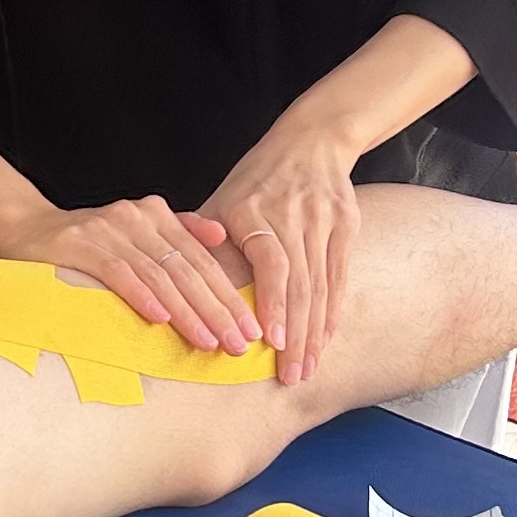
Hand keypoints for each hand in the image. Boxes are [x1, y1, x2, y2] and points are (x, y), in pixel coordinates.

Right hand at [41, 198, 263, 355]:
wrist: (24, 227)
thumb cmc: (86, 240)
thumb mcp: (136, 232)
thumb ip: (178, 231)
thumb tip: (219, 236)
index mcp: (156, 214)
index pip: (202, 260)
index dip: (228, 295)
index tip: (250, 329)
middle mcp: (137, 217)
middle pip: (187, 269)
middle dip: (216, 309)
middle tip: (239, 344)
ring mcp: (108, 229)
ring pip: (159, 275)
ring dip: (187, 311)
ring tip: (209, 341)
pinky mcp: (80, 245)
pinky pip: (119, 273)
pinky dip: (142, 296)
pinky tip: (161, 319)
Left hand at [196, 120, 359, 383]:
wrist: (312, 140)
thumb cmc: (257, 178)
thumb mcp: (222, 198)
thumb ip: (201, 240)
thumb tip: (169, 286)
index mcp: (254, 210)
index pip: (271, 264)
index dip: (272, 304)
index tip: (268, 342)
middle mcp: (292, 215)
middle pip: (300, 284)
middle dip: (295, 336)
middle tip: (289, 377)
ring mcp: (323, 219)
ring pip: (322, 285)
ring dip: (315, 332)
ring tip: (307, 367)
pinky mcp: (347, 224)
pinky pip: (340, 276)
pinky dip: (333, 311)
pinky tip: (324, 338)